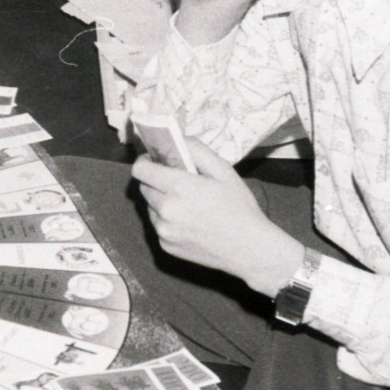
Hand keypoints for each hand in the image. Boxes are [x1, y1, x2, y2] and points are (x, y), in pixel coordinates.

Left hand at [132, 140, 302, 296]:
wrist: (249, 248)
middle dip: (156, 181)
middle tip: (178, 182)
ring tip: (188, 204)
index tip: (155, 160)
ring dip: (162, 201)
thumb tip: (176, 140)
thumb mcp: (223, 170)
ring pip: (151, 207)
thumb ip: (196, 150)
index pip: (140, 169)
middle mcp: (166, 210)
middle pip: (144, 187)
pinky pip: (159, 225)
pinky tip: (190, 222)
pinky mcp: (166, 246)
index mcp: (178, 187)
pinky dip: (168, 220)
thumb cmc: (239, 207)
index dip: (146, 161)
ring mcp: (164, 230)